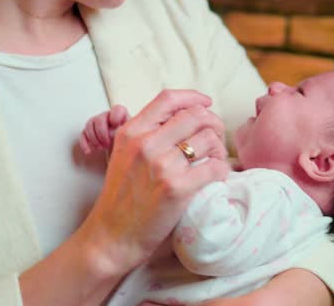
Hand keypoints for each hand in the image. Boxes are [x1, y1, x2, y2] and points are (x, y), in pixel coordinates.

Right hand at [78, 90, 230, 275]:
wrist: (112, 236)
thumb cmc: (121, 198)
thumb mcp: (123, 154)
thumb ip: (146, 134)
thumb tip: (182, 117)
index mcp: (131, 131)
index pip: (168, 98)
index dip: (193, 97)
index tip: (206, 103)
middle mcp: (146, 143)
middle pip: (195, 115)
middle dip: (214, 123)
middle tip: (215, 139)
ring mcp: (162, 165)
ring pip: (209, 138)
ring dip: (219, 149)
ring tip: (214, 161)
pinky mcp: (178, 187)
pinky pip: (215, 167)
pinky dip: (222, 171)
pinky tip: (215, 177)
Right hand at [79, 105, 129, 154]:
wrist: (124, 154)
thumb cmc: (130, 145)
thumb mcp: (133, 139)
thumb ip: (130, 134)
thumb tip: (123, 132)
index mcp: (121, 116)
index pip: (117, 109)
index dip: (115, 115)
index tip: (115, 124)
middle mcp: (109, 117)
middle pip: (100, 118)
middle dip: (102, 132)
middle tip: (107, 143)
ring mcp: (98, 124)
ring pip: (90, 124)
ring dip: (94, 138)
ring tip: (101, 147)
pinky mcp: (90, 133)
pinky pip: (83, 134)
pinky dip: (85, 143)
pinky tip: (89, 151)